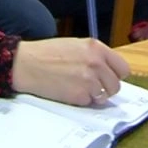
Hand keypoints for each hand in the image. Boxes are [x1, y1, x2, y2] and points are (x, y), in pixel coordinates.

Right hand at [12, 38, 130, 106]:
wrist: (25, 63)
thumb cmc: (45, 53)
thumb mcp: (74, 45)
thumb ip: (93, 55)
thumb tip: (107, 71)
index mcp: (95, 47)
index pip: (122, 68)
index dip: (115, 75)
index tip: (107, 78)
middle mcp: (96, 62)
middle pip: (116, 84)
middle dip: (105, 88)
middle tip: (90, 85)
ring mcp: (89, 80)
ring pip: (104, 96)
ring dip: (93, 95)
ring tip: (76, 87)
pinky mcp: (80, 94)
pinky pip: (89, 102)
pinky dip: (80, 100)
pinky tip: (67, 90)